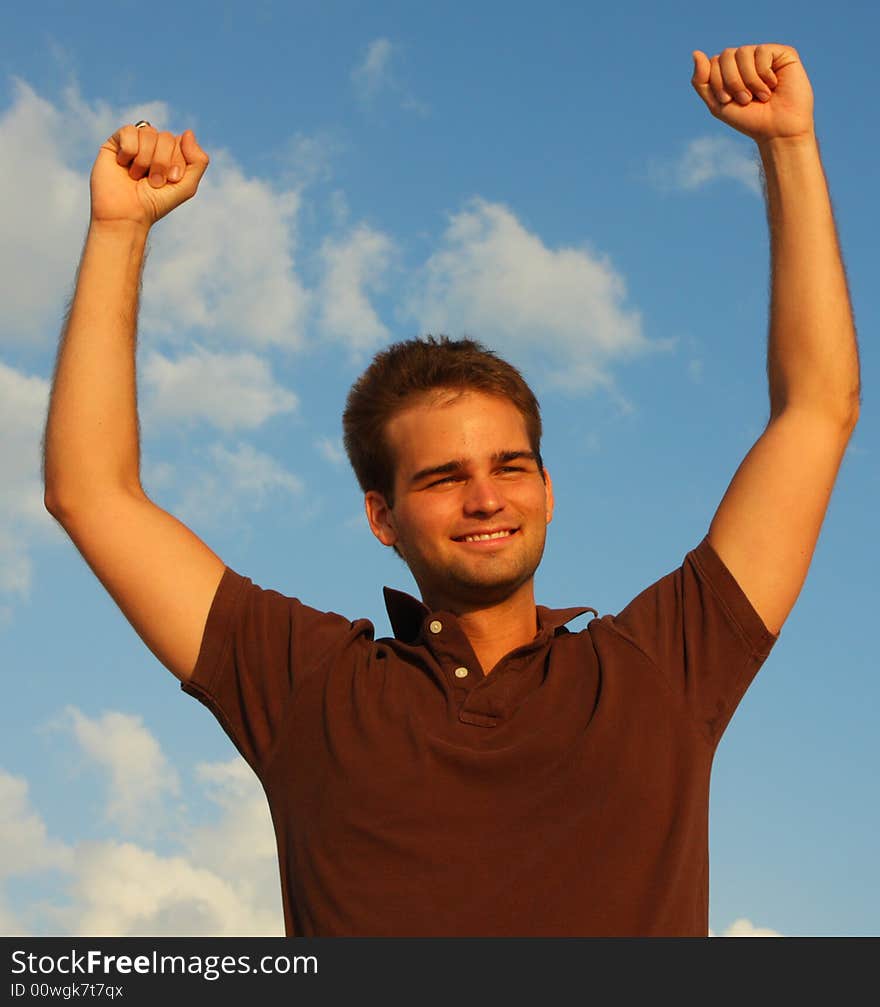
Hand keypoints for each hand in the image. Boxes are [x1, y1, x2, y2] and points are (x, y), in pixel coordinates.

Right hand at [89, 124, 209, 228]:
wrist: (126, 214)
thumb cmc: (155, 203)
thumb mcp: (187, 187)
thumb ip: (198, 161)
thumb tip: (188, 132)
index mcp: (170, 154)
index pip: (181, 142)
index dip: (178, 161)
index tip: (172, 179)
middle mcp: (153, 146)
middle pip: (166, 137)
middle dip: (162, 162)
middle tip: (154, 182)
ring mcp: (135, 142)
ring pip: (148, 132)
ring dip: (145, 160)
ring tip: (137, 176)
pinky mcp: (115, 142)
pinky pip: (129, 131)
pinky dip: (129, 151)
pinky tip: (124, 164)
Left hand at [691, 44, 814, 144]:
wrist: (777, 130)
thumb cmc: (749, 119)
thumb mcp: (717, 104)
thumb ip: (701, 81)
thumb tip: (695, 52)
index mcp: (730, 70)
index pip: (712, 63)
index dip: (717, 83)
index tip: (728, 101)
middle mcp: (746, 59)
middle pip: (726, 55)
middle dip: (732, 81)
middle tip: (745, 99)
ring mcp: (763, 55)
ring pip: (743, 52)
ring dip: (748, 80)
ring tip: (760, 96)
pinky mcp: (782, 53)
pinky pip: (762, 52)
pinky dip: (763, 73)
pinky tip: (773, 85)